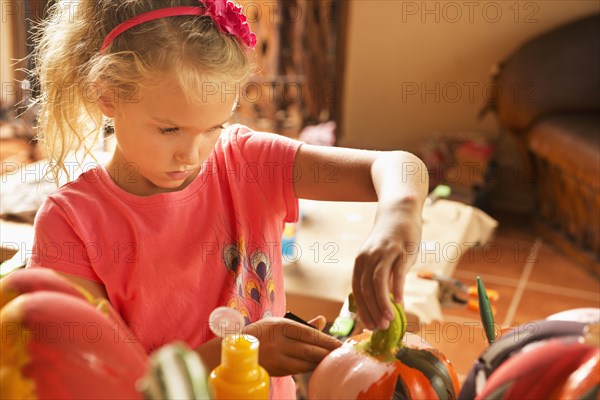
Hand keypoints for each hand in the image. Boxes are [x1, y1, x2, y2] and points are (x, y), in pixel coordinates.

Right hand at [242, 316, 340, 375]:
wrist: (237, 348)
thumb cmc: (263, 333)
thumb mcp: (279, 323)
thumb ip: (302, 324)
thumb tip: (322, 320)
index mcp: (281, 326)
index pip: (309, 334)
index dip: (326, 340)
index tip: (339, 344)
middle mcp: (279, 342)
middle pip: (309, 350)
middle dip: (327, 353)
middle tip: (341, 355)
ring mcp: (276, 358)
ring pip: (304, 362)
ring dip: (319, 362)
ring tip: (332, 361)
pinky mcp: (275, 370)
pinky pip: (297, 370)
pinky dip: (309, 368)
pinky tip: (317, 366)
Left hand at [352, 201, 421, 330]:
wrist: (399, 214)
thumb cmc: (390, 242)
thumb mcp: (378, 260)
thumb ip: (377, 280)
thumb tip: (381, 306)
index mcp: (360, 262)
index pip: (357, 290)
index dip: (362, 310)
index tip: (369, 326)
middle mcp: (368, 257)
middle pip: (365, 288)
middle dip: (372, 311)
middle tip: (380, 328)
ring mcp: (384, 253)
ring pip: (378, 282)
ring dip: (382, 304)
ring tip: (388, 320)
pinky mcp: (400, 250)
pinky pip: (396, 272)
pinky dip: (396, 289)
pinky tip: (399, 302)